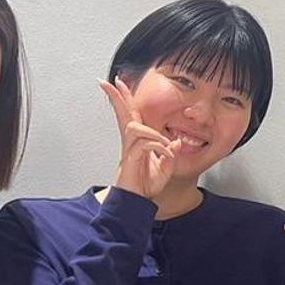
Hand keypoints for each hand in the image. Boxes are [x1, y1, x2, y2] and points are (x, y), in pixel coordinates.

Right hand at [100, 78, 174, 199]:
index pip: (131, 115)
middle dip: (116, 97)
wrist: (136, 203)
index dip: (125, 99)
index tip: (118, 83)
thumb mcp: (165, 168)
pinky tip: (164, 155)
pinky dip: (157, 146)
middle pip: (123, 114)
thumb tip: (176, 143)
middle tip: (108, 82)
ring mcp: (128, 151)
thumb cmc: (146, 186)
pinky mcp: (129, 161)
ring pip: (135, 127)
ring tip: (164, 144)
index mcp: (137, 141)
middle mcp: (130, 143)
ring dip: (152, 132)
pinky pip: (144, 144)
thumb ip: (170, 154)